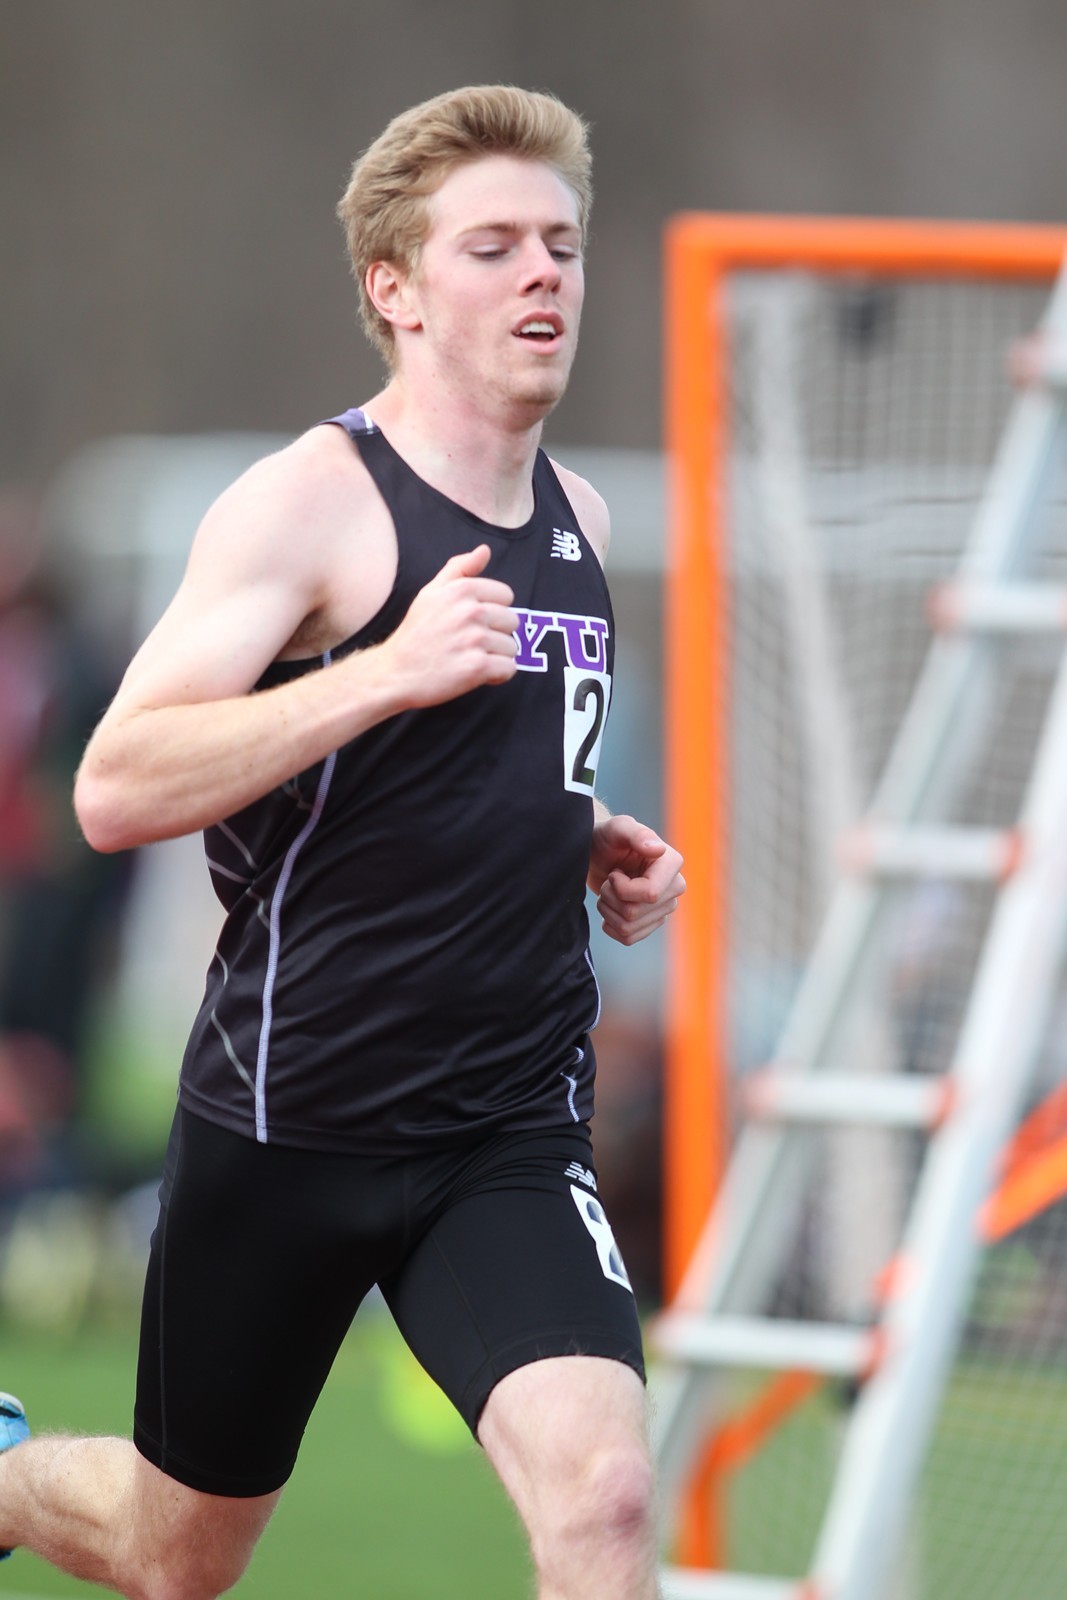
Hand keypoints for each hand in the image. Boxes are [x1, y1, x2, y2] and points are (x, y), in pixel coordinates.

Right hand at [377, 544, 518, 707]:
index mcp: (462, 589)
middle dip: (496, 634)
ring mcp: (475, 640)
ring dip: (495, 656)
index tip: (472, 622)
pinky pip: (509, 669)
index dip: (492, 611)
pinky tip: (476, 673)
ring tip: (469, 658)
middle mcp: (470, 611)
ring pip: (511, 647)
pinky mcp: (477, 667)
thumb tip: (485, 550)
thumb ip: (459, 568)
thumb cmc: (416, 632)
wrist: (395, 673)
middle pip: (512, 621)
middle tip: (469, 643)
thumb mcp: (431, 593)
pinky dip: (497, 675)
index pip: (506, 596)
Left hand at [588, 812, 685, 946]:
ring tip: (608, 891)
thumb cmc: (608, 838)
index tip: (614, 873)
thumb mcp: (617, 828)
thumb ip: (636, 833)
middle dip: (611, 897)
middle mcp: (674, 887)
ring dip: (608, 910)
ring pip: (629, 928)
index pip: (650, 894)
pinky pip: (628, 938)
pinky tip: (610, 907)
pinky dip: (610, 925)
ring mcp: (663, 907)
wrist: (598, 853)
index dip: (622, 888)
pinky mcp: (651, 922)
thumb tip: (658, 849)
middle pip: (635, 913)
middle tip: (609, 880)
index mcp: (671, 863)